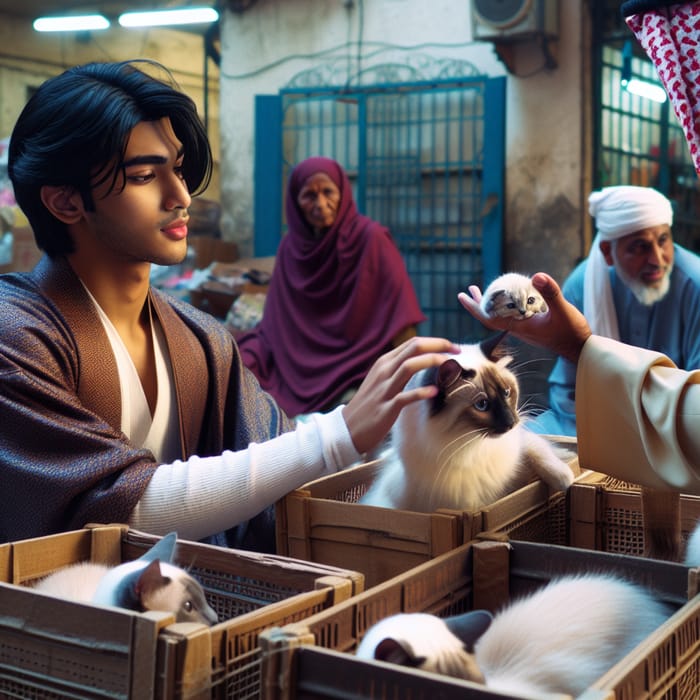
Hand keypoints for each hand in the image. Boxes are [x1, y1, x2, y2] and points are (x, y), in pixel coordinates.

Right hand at [342, 336, 459, 453]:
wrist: (348, 428)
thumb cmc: (369, 403)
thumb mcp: (382, 379)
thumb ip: (399, 368)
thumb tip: (422, 360)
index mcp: (385, 362)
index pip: (413, 343)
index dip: (436, 342)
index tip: (453, 347)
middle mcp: (385, 370)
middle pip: (414, 348)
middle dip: (439, 345)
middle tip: (457, 350)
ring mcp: (385, 388)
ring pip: (409, 366)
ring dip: (432, 362)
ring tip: (449, 365)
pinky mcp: (387, 407)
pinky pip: (405, 396)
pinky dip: (421, 393)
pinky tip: (434, 392)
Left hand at [458, 272, 591, 362]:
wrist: (582, 350)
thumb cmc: (572, 333)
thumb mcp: (563, 310)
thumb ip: (551, 293)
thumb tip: (536, 276)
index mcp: (519, 327)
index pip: (489, 317)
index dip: (474, 307)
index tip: (462, 296)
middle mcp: (518, 329)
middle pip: (491, 316)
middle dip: (478, 303)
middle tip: (469, 288)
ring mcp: (524, 329)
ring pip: (501, 315)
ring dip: (491, 303)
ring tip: (482, 290)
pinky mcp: (532, 328)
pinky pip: (512, 315)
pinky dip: (505, 305)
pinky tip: (510, 296)